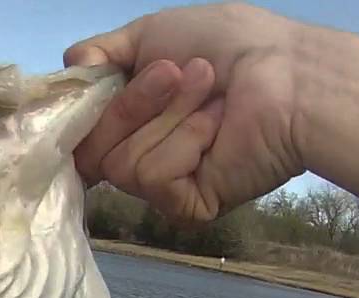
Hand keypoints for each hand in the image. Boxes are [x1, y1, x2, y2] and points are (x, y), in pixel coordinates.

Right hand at [64, 2, 309, 222]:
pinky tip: (217, 131)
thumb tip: (72, 69)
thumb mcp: (151, 32)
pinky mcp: (184, 204)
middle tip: (175, 74)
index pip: (79, 134)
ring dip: (166, 117)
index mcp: (132, 116)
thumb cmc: (229, 45)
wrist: (287, 74)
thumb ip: (100, 52)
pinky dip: (184, 143)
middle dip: (131, 104)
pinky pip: (151, 177)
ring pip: (120, 163)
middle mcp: (141, 152)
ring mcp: (163, 184)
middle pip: (90, 151)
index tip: (94, 86)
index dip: (81, 115)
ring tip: (211, 98)